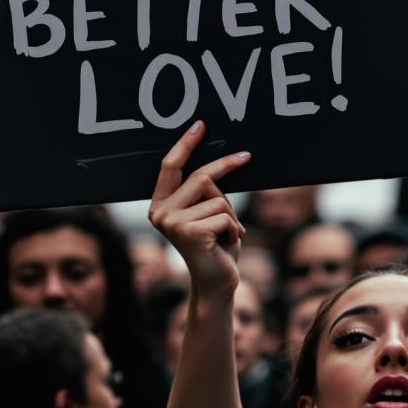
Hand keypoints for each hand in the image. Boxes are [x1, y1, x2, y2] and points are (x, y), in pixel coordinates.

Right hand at [149, 121, 250, 301]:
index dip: (185, 144)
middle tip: (246, 157)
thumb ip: (205, 191)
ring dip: (232, 215)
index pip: (170, 167)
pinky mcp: (190, 234)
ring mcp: (173, 224)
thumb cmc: (216, 245)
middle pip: (200, 177)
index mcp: (160, 204)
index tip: (201, 125)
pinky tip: (226, 244)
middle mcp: (160, 213)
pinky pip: (225, 216)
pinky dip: (234, 229)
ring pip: (218, 199)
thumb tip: (222, 160)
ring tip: (227, 234)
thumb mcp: (208, 212)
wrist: (217, 282)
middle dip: (227, 167)